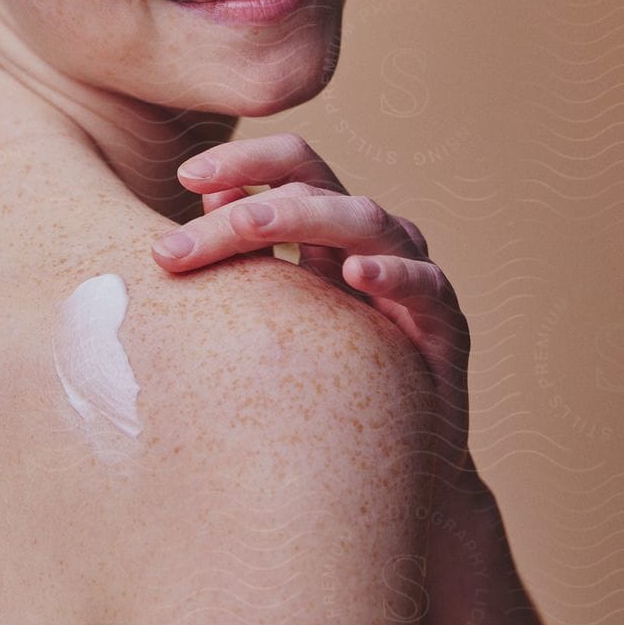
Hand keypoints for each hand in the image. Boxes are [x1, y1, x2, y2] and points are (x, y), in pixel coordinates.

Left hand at [154, 133, 473, 491]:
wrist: (398, 463)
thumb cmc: (326, 379)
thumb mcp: (282, 308)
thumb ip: (251, 250)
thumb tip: (208, 196)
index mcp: (329, 227)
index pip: (292, 168)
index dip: (244, 161)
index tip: (186, 176)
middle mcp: (371, 238)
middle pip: (314, 190)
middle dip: (246, 210)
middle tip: (180, 245)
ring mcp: (411, 274)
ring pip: (366, 221)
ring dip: (307, 218)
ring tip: (252, 224)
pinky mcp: (443, 324)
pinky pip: (423, 285)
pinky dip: (392, 273)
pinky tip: (356, 273)